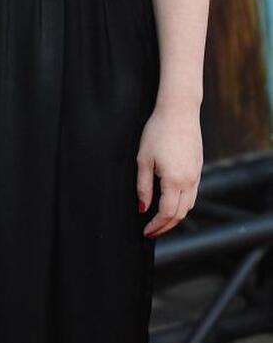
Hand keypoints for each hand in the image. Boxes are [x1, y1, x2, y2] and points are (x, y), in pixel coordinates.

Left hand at [136, 104, 202, 237]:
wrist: (179, 111)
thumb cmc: (158, 131)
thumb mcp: (143, 159)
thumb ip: (143, 186)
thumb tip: (143, 208)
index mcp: (174, 180)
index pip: (167, 213)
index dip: (156, 226)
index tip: (146, 231)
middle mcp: (189, 181)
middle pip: (180, 214)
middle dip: (166, 226)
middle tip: (152, 231)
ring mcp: (196, 175)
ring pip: (189, 205)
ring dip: (176, 216)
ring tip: (161, 220)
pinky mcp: (198, 168)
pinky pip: (193, 194)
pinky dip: (183, 204)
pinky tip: (172, 201)